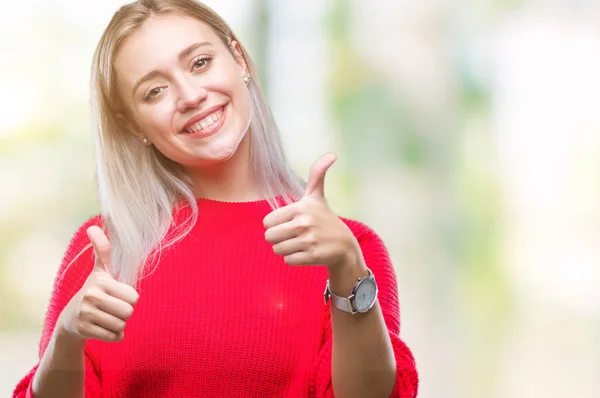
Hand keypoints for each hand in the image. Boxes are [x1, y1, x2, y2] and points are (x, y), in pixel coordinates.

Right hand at [57, 226, 138, 342]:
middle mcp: (91, 296)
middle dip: (125, 313)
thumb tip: (93, 227)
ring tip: (106, 318)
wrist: (70, 319)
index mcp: (100, 281)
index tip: (117, 296)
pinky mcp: (84, 331)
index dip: (129, 298)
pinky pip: (114, 337)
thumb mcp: (100, 271)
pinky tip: (103, 329)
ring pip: (122, 325)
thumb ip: (103, 250)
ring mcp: (86, 314)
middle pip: (129, 312)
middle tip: (112, 309)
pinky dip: (114, 336)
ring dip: (119, 325)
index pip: (134, 297)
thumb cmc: (93, 292)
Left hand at [263, 153, 358, 267]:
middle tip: (293, 236)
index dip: (276, 225)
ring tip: (300, 244)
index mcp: (301, 207)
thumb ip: (317, 174)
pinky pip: (288, 261)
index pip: (267, 222)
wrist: (344, 245)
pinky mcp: (312, 256)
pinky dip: (294, 259)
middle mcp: (304, 223)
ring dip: (286, 249)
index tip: (289, 223)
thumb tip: (332, 155)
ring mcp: (308, 240)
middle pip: (269, 237)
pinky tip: (306, 253)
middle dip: (279, 239)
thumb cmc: (325, 219)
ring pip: (277, 250)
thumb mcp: (318, 197)